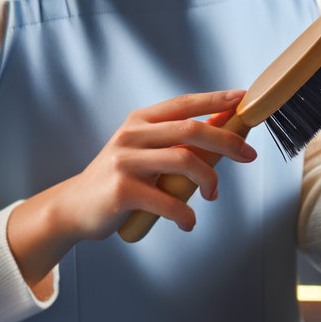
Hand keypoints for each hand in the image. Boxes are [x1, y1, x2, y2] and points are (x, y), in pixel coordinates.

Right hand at [6, 90, 256, 297]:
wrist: (73, 207)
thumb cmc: (118, 179)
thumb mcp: (142, 150)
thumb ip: (173, 141)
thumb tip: (221, 131)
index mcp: (140, 121)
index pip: (184, 104)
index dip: (215, 100)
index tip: (242, 99)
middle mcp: (132, 135)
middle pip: (191, 130)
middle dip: (226, 141)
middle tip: (248, 156)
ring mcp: (125, 161)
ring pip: (184, 161)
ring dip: (209, 179)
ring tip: (212, 195)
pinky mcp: (122, 191)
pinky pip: (167, 200)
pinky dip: (185, 214)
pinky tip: (189, 222)